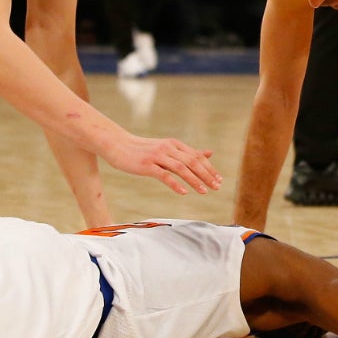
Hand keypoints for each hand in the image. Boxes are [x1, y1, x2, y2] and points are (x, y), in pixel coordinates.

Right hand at [103, 134, 221, 195]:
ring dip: (194, 180)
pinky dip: (175, 184)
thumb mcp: (167, 148)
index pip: (196, 157)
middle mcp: (168, 148)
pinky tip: (184, 192)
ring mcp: (157, 156)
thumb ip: (187, 153)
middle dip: (206, 175)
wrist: (118, 145)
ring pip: (181, 168)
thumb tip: (209, 153)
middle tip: (216, 187)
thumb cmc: (143, 149)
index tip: (219, 180)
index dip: (209, 168)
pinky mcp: (146, 165)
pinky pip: (164, 175)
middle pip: (192, 162)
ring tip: (204, 192)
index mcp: (174, 144)